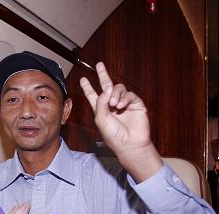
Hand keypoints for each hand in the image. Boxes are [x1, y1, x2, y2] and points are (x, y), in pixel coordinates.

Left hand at [80, 62, 162, 181]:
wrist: (129, 144)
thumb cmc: (113, 135)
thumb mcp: (100, 118)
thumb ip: (101, 103)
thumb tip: (107, 88)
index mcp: (101, 109)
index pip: (93, 95)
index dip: (88, 87)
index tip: (83, 79)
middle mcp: (112, 105)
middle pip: (107, 86)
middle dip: (103, 75)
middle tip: (99, 65)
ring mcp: (124, 104)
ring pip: (118, 89)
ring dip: (115, 94)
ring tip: (114, 104)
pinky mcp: (136, 104)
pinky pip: (129, 95)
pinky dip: (124, 99)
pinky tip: (120, 106)